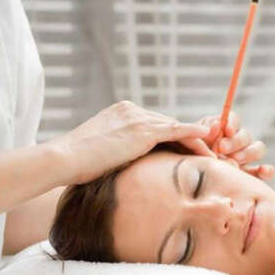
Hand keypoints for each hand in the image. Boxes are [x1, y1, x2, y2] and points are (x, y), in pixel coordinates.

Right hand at [49, 101, 211, 184]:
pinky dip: (192, 133)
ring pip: (174, 128)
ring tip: (210, 153)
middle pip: (167, 124)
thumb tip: (126, 164)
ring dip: (194, 141)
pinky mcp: (143, 130)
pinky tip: (207, 137)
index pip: (154, 125)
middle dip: (186, 139)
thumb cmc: (76, 162)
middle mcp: (131, 110)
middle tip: (205, 152)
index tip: (184, 151)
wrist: (64, 158)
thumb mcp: (101, 151)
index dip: (172, 139)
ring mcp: (138, 118)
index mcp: (121, 113)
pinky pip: (175, 131)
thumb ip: (119, 150)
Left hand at [195, 111, 274, 180]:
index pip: (233, 119)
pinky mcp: (251, 175)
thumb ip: (205, 134)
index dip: (232, 123)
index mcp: (222, 130)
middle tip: (222, 149)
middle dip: (235, 141)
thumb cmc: (189, 159)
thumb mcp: (193, 145)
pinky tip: (263, 171)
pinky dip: (266, 169)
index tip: (226, 130)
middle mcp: (237, 142)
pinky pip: (264, 170)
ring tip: (236, 161)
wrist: (187, 181)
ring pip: (257, 149)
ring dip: (248, 153)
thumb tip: (216, 126)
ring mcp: (246, 158)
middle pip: (245, 135)